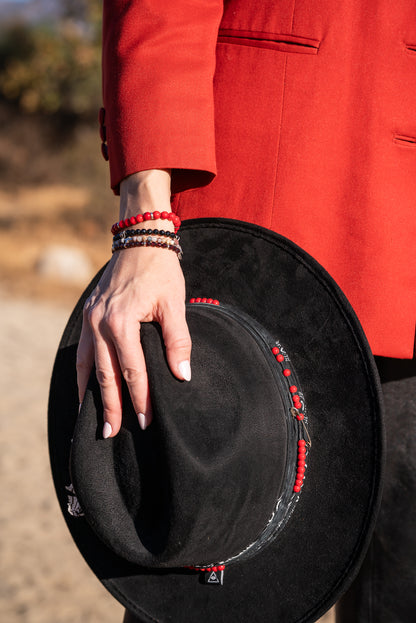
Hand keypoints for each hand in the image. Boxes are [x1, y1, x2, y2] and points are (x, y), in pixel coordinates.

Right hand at [76, 169, 191, 435]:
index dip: (140, 398)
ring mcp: (90, 320)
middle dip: (112, 406)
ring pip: (88, 367)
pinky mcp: (88, 317)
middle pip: (105, 375)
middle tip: (114, 433)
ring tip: (98, 422)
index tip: (146, 422)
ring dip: (93, 396)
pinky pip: (82, 354)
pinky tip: (86, 391)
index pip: (132, 370)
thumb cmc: (161, 272)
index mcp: (122, 321)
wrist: (140, 241)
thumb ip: (178, 340)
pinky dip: (83, 375)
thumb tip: (183, 376)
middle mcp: (100, 324)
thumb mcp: (174, 303)